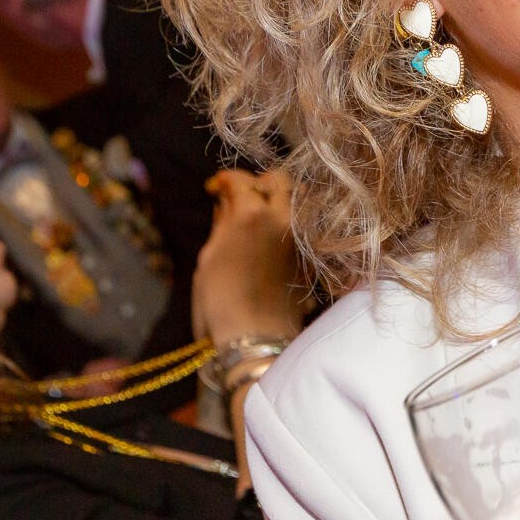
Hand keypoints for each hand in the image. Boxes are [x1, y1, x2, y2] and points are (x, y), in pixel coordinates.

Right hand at [192, 168, 308, 345]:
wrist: (256, 339)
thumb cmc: (220, 302)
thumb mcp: (208, 258)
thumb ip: (221, 223)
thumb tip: (226, 202)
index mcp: (251, 213)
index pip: (241, 179)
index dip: (225, 179)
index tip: (216, 186)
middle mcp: (283, 218)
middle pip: (278, 180)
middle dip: (259, 182)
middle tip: (243, 195)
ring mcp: (301, 237)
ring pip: (298, 201)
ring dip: (280, 200)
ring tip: (261, 215)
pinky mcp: (311, 256)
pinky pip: (304, 227)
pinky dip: (289, 225)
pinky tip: (274, 239)